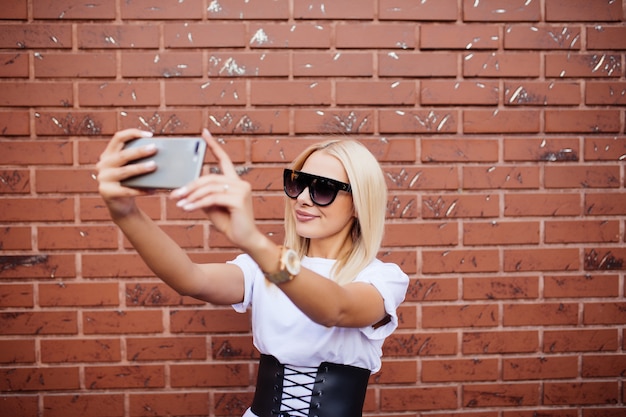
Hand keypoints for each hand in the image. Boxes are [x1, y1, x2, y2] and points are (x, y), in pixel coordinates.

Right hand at [95, 128, 156, 218]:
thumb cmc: (131, 183)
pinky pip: (127, 190)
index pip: (118, 138)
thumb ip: (138, 159)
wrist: (121, 206)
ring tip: (154, 166)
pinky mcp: (107, 192)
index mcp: (108, 154)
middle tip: (154, 149)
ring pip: (124, 171)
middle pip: (122, 155)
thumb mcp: (131, 168)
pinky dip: (141, 190)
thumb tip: (160, 150)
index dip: (133, 133)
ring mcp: (103, 179)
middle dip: (139, 151)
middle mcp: (103, 165)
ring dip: (140, 168)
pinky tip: (153, 190)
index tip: (150, 135)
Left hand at [169, 129, 264, 251]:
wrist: (245, 240)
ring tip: (178, 203)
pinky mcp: (238, 200)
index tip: (204, 133)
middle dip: (190, 185)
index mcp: (235, 182)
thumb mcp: (213, 206)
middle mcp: (240, 183)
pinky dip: (197, 203)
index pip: (224, 159)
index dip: (213, 146)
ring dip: (191, 196)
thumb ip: (205, 193)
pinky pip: (212, 199)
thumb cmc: (230, 223)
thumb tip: (193, 181)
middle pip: (210, 178)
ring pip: (209, 188)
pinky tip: (187, 208)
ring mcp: (241, 190)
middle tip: (174, 194)